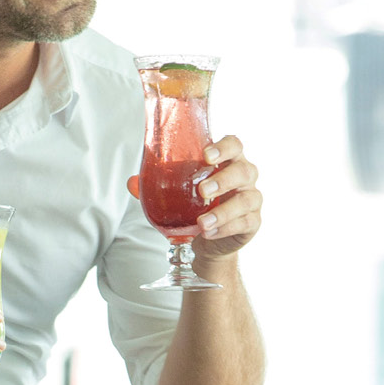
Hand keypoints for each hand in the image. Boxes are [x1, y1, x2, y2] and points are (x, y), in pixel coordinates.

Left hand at [126, 134, 261, 257]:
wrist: (208, 239)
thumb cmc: (194, 205)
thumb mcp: (176, 193)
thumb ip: (155, 186)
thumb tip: (131, 182)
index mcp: (227, 161)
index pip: (234, 145)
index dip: (224, 147)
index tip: (207, 155)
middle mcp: (244, 177)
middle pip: (245, 170)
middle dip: (224, 179)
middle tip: (203, 191)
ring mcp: (251, 199)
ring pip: (247, 199)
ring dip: (224, 211)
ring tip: (202, 222)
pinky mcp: (252, 222)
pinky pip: (245, 223)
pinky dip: (225, 228)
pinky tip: (209, 232)